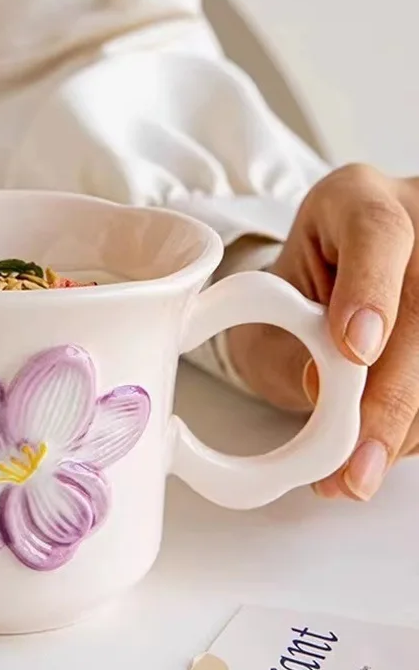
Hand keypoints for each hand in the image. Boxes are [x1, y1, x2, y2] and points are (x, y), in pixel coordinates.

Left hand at [227, 164, 418, 500]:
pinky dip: (418, 423)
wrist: (328, 280)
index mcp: (354, 198)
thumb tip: (329, 392)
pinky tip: (385, 448)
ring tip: (356, 472)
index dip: (371, 291)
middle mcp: (417, 217)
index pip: (377, 231)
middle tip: (353, 464)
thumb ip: (292, 339)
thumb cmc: (290, 291)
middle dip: (391, 396)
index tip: (353, 349)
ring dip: (407, 423)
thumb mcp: (267, 304)